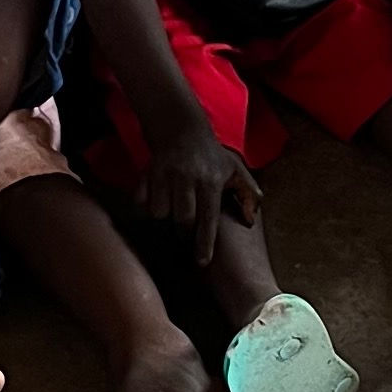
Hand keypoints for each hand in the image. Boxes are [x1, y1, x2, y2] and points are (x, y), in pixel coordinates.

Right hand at [135, 113, 259, 262]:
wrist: (183, 130)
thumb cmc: (212, 157)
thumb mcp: (236, 171)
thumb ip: (249, 195)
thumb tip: (250, 220)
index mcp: (210, 181)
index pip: (208, 218)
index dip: (204, 242)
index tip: (202, 262)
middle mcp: (187, 178)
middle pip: (181, 219)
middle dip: (183, 232)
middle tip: (186, 234)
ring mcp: (164, 175)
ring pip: (158, 212)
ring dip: (164, 217)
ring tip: (172, 212)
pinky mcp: (147, 173)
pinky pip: (140, 202)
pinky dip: (145, 206)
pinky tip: (156, 201)